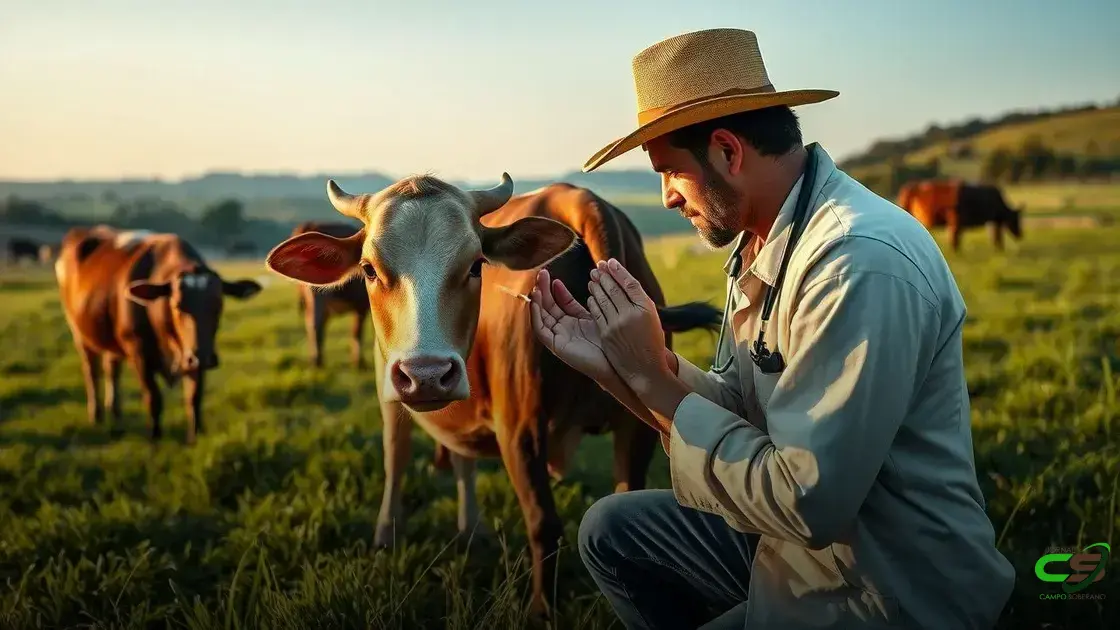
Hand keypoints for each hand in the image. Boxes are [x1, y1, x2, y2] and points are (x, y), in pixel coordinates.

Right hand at [530, 268, 617, 385]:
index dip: (556, 290)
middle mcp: (565, 329)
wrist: (617, 364)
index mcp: (576, 321)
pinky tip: (536, 303)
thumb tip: (593, 280)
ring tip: (536, 287)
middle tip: (542, 274)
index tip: (554, 277)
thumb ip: (594, 300)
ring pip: (541, 317)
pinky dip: (536, 316)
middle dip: (544, 290)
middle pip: (549, 306)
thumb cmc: (613, 341)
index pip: (561, 302)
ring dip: (537, 301)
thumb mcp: (601, 315)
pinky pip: (540, 330)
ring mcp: (559, 337)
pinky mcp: (556, 346)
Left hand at [587, 258, 676, 398]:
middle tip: (598, 266)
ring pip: (603, 299)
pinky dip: (593, 302)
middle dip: (604, 276)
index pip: (629, 283)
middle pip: (614, 289)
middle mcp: (630, 315)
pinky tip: (591, 296)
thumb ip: (639, 300)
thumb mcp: (651, 318)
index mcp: (645, 308)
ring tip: (593, 277)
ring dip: (597, 286)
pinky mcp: (606, 335)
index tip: (610, 262)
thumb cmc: (651, 342)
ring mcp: (616, 325)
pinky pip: (597, 313)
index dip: (618, 271)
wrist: (645, 369)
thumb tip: (624, 282)